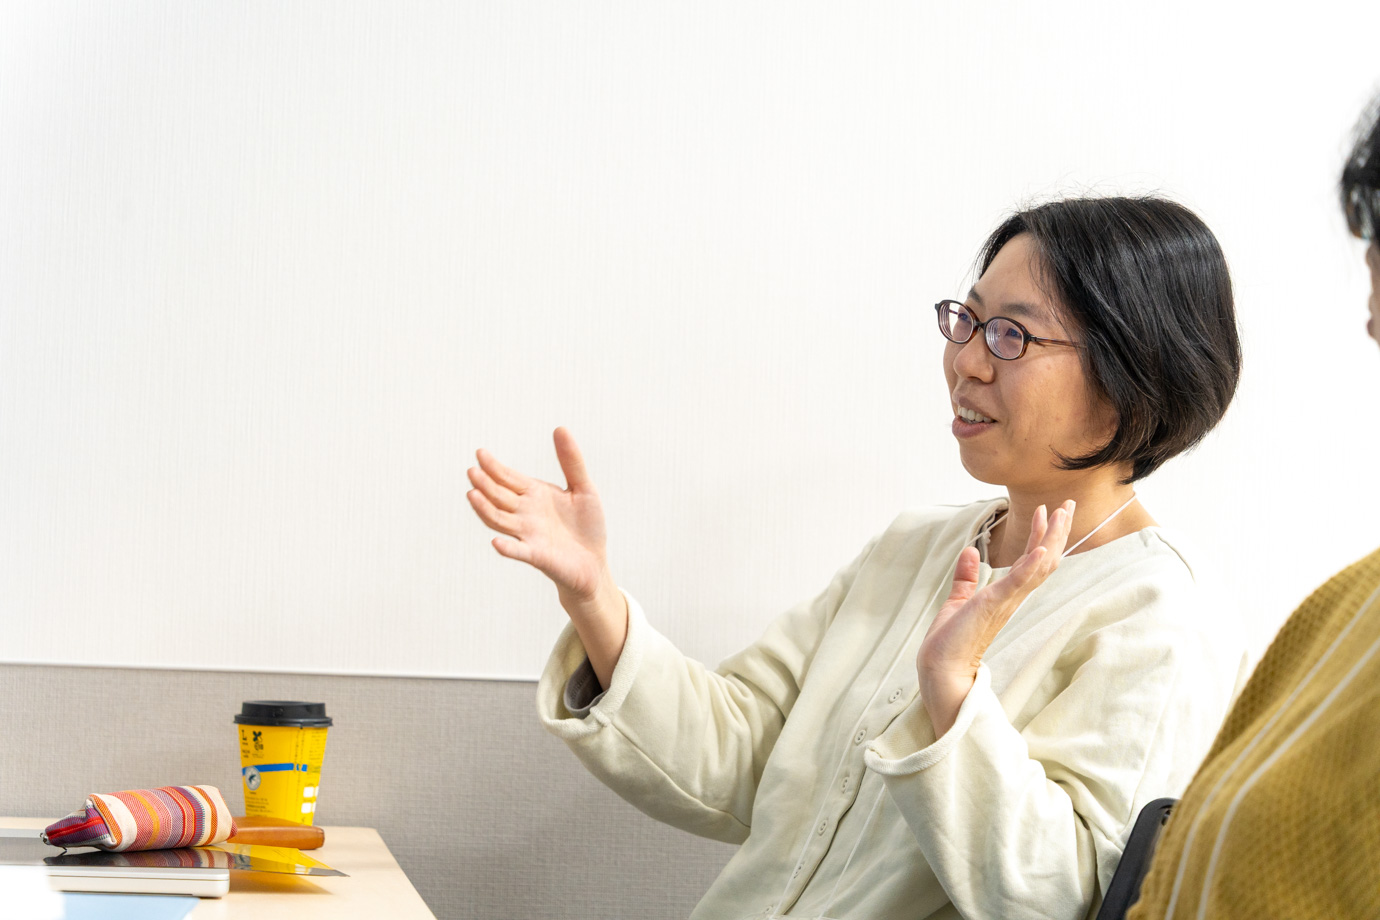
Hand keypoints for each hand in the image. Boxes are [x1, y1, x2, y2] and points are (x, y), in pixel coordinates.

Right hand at [467, 427, 627, 685]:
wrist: (594, 562)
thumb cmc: (586, 526)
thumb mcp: (583, 488)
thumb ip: (571, 461)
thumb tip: (560, 428)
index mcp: (535, 495)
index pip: (508, 478)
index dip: (494, 467)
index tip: (480, 453)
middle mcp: (526, 514)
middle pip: (499, 496)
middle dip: (485, 484)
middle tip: (472, 470)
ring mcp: (528, 535)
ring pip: (500, 520)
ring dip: (485, 509)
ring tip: (473, 495)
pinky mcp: (537, 555)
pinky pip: (519, 551)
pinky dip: (508, 548)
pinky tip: (497, 542)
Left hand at [918, 501, 1073, 734]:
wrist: (942, 670)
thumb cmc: (951, 642)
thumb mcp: (958, 600)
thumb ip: (967, 577)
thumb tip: (969, 552)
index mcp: (1006, 595)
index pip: (1031, 561)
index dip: (1041, 536)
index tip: (1046, 511)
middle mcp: (1012, 598)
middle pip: (1044, 560)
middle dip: (1057, 531)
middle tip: (1068, 504)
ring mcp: (1005, 602)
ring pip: (1038, 567)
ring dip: (1050, 539)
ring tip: (1059, 513)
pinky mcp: (993, 606)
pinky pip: (1017, 584)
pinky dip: (1030, 566)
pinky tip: (1040, 549)